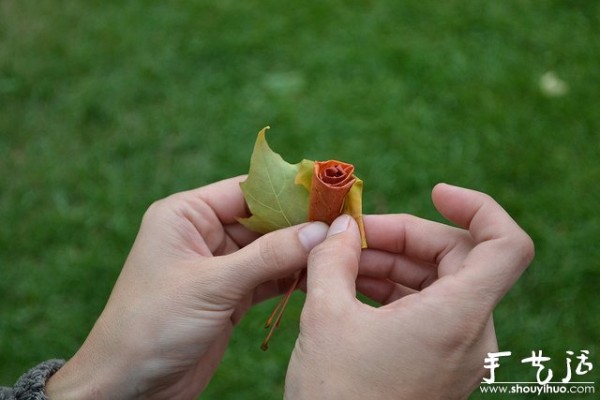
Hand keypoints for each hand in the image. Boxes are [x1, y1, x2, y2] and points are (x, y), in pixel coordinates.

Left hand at [46, 176, 328, 399]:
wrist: (130, 385)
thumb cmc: (153, 324)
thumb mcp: (212, 284)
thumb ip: (268, 256)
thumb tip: (320, 230)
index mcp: (185, 215)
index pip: (245, 190)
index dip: (287, 191)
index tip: (329, 192)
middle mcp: (202, 233)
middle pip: (262, 219)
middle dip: (300, 224)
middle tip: (343, 223)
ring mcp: (218, 265)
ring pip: (269, 249)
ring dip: (300, 252)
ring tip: (339, 249)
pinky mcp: (229, 294)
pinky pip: (267, 277)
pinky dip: (290, 277)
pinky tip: (318, 274)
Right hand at [285, 183, 533, 399]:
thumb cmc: (336, 396)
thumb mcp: (325, 317)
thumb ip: (334, 259)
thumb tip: (340, 229)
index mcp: (457, 317)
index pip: (506, 245)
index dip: (478, 207)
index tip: (435, 193)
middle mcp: (471, 334)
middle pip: (458, 258)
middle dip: (404, 237)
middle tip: (352, 234)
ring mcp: (457, 351)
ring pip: (438, 283)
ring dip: (391, 262)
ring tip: (339, 259)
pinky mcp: (439, 363)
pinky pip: (426, 309)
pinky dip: (393, 289)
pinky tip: (351, 284)